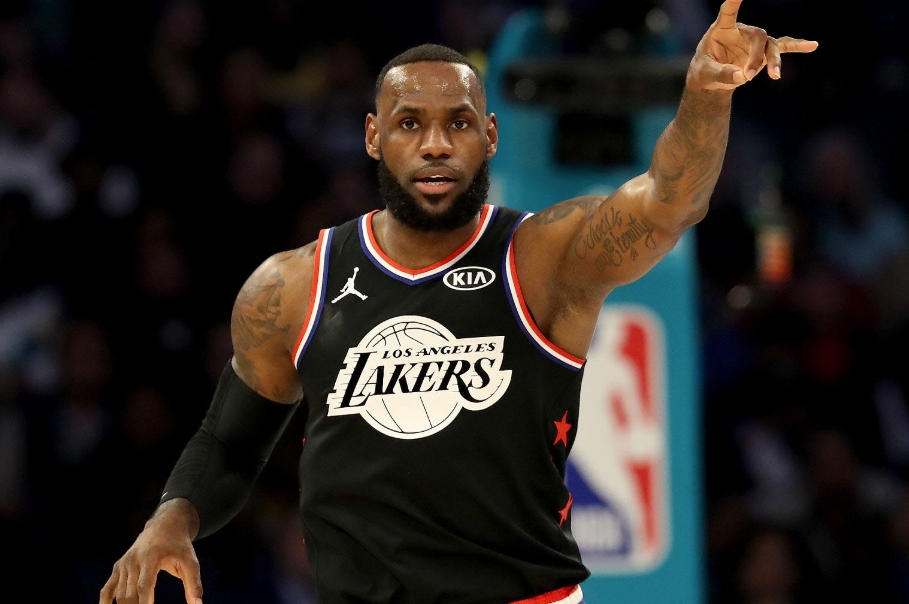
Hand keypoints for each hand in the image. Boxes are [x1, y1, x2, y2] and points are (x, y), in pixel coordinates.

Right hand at [99, 499, 203, 603]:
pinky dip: (106, 601)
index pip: (144, 585)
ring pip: (120, 594)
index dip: (145, 603)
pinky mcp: (118, 567)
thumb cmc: (179, 546)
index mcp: (151, 557)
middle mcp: (133, 560)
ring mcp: (124, 564)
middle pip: (130, 593)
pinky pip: (107, 588)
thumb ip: (194, 583)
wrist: (164, 526)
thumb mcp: (190, 561)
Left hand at [688, 0, 817, 90]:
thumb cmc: (704, 72)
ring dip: (773, 61)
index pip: (728, 11)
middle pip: (758, 37)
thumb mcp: (706, 74)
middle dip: (755, 57)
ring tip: (775, 76)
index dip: (734, 0)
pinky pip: (783, 46)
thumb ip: (722, 74)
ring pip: (770, 45)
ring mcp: (754, 41)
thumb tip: (742, 77)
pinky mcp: (763, 52)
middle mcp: (741, 31)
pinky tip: (813, 45)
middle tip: (747, 77)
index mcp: (722, 29)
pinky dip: (797, 46)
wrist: (711, 81)